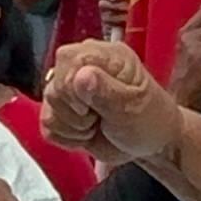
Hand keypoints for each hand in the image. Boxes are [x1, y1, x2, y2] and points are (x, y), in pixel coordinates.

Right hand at [43, 38, 185, 163]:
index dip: (73, 89)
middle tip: (100, 118)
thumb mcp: (133, 107)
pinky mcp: (63, 110)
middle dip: (75, 114)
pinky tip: (88, 133)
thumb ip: (106, 91)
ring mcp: (70, 89)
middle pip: (53, 89)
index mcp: (104, 55)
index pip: (66, 60)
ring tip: (97, 125)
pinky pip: (48, 125)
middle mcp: (83, 66)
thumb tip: (81, 76)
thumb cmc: (149, 121)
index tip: (93, 107)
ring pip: (49, 109)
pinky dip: (68, 137)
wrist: (151, 145)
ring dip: (74, 127)